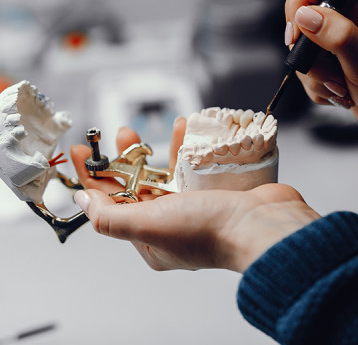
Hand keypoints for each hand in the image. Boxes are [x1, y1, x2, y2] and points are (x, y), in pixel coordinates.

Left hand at [71, 126, 318, 272]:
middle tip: (121, 134)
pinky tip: (183, 128)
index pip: (111, 207)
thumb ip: (111, 217)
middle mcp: (170, 225)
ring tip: (150, 130)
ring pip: (164, 174)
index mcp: (150, 239)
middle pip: (138, 186)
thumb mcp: (150, 225)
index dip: (93, 179)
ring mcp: (193, 208)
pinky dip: (184, 147)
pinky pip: (190, 166)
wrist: (265, 224)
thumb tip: (83, 202)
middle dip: (125, 159)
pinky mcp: (212, 192)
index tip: (83, 153)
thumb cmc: (211, 229)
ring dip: (155, 150)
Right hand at [285, 0, 357, 143]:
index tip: (295, 34)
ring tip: (341, 89)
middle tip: (326, 73)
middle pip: (305, 16)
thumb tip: (305, 16)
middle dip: (308, 53)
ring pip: (303, 47)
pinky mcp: (332, 57)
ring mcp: (341, 37)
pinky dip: (316, 85)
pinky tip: (339, 93)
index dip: (301, 1)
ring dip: (314, 75)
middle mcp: (355, 14)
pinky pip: (306, 66)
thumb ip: (339, 37)